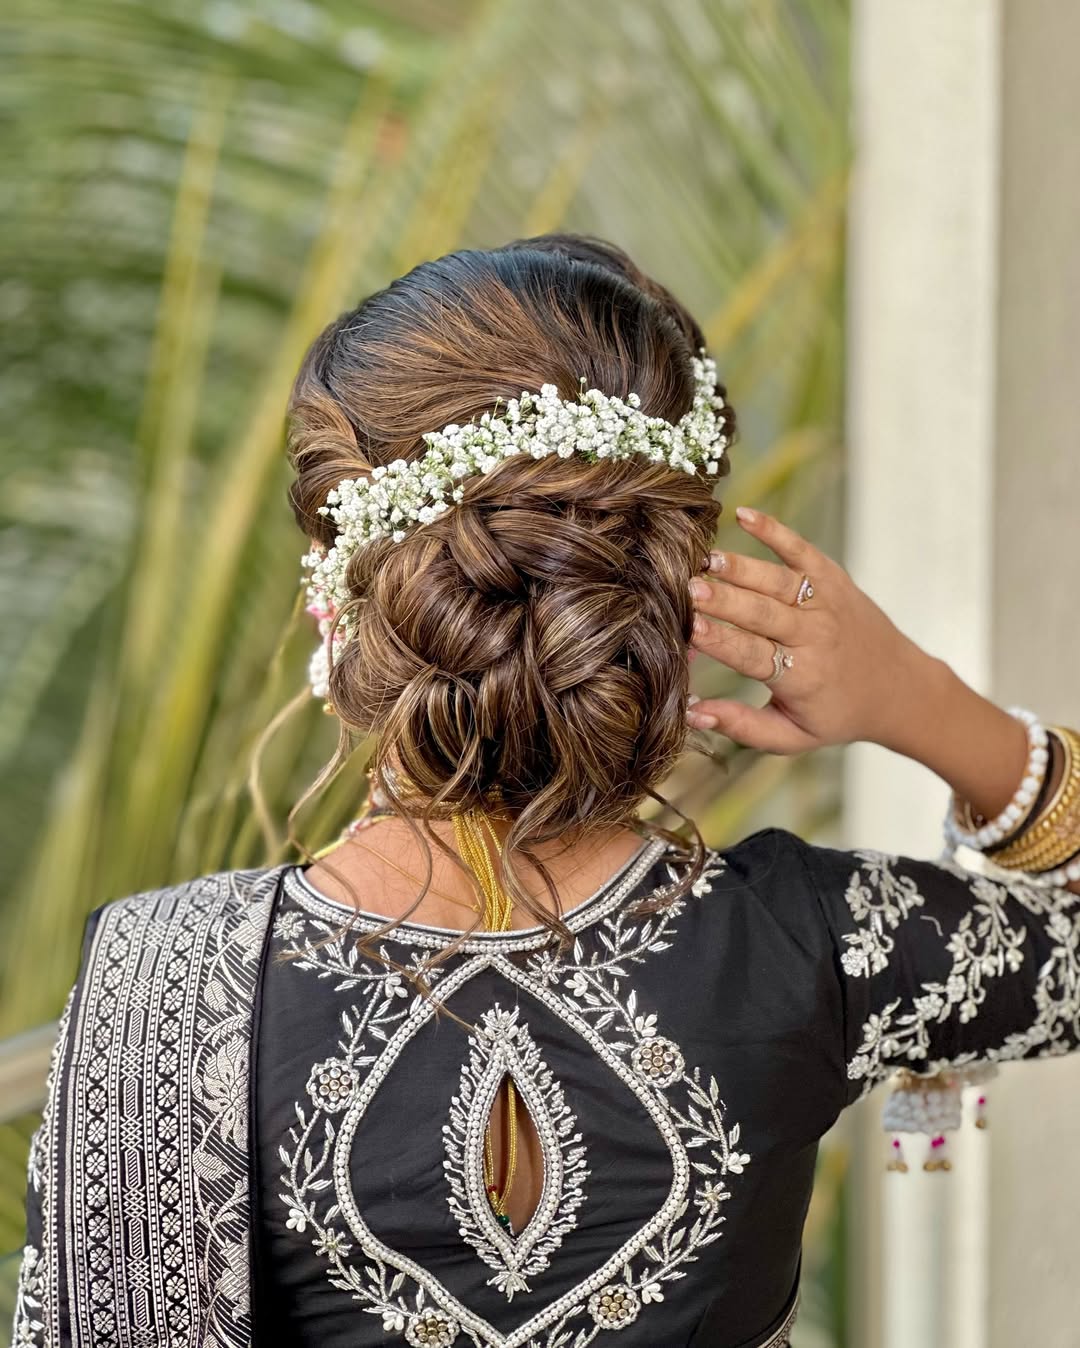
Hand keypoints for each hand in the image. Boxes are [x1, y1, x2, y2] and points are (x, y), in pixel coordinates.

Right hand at [687, 506, 933, 754]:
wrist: (900, 688)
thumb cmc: (838, 714)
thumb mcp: (793, 737)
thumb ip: (742, 726)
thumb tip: (692, 710)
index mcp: (801, 679)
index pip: (754, 656)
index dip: (722, 642)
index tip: (691, 629)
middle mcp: (815, 638)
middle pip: (763, 614)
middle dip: (725, 600)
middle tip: (689, 588)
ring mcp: (826, 603)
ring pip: (778, 582)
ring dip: (742, 568)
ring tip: (706, 559)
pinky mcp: (833, 579)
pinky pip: (802, 550)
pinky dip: (774, 531)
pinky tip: (743, 516)